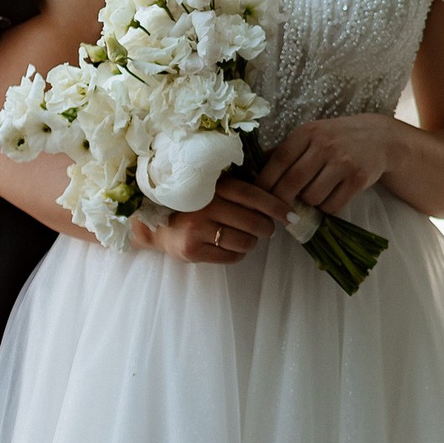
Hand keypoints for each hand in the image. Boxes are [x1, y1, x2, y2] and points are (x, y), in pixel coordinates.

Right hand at [129, 178, 287, 264]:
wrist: (153, 223)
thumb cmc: (192, 202)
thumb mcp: (211, 186)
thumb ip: (237, 187)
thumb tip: (277, 190)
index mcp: (213, 186)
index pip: (253, 196)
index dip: (275, 206)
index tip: (289, 214)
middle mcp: (205, 207)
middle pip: (254, 222)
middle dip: (267, 228)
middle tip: (267, 228)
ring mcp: (197, 230)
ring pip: (245, 242)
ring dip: (252, 242)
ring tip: (246, 237)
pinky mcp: (192, 251)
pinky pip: (230, 256)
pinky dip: (238, 253)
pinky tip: (231, 245)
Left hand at [258, 115, 403, 215]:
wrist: (379, 138)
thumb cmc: (336, 138)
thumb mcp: (309, 136)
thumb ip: (283, 152)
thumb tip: (251, 172)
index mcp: (306, 133)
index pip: (277, 161)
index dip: (264, 183)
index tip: (256, 198)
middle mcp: (324, 145)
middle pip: (291, 183)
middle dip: (280, 202)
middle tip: (276, 211)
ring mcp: (343, 162)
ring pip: (311, 197)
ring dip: (308, 204)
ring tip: (313, 195)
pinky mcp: (358, 179)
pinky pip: (332, 206)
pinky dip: (326, 208)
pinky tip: (329, 197)